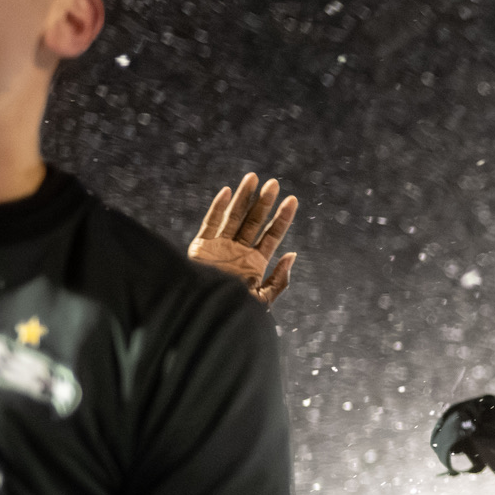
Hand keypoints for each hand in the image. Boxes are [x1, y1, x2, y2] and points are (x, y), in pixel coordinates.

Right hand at [189, 172, 298, 306]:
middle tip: (274, 184)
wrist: (203, 316)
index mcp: (254, 263)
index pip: (272, 235)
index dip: (282, 218)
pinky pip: (210, 223)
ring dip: (243, 197)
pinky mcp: (201, 247)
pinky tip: (228, 192)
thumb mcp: (261, 301)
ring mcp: (220, 247)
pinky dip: (218, 208)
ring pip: (233, 217)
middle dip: (264, 202)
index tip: (293, 200)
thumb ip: (278, 280)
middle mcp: (238, 251)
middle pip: (254, 221)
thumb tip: (292, 255)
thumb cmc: (232, 312)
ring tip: (253, 177)